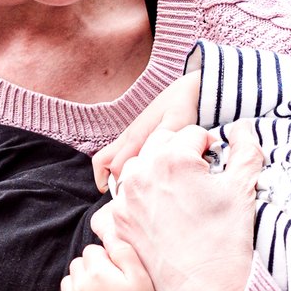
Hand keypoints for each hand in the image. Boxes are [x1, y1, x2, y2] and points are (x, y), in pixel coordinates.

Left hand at [60, 236, 166, 290]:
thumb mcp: (141, 276)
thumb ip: (123, 250)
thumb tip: (108, 232)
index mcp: (97, 272)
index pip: (91, 250)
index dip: (106, 257)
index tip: (118, 271)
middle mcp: (79, 287)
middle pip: (78, 264)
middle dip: (91, 268)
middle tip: (110, 283)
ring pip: (69, 282)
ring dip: (81, 283)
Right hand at [92, 70, 199, 192]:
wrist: (188, 90)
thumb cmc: (184, 106)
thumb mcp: (177, 124)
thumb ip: (163, 140)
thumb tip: (150, 160)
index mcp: (135, 137)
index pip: (114, 168)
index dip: (119, 186)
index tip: (131, 200)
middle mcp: (128, 137)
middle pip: (102, 163)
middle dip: (107, 182)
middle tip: (125, 199)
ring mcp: (130, 136)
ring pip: (108, 158)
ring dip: (112, 175)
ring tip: (129, 191)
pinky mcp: (137, 136)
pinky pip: (119, 155)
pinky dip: (121, 168)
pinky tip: (140, 178)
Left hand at [92, 124, 263, 290]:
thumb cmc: (228, 241)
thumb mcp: (243, 189)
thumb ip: (246, 149)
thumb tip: (240, 127)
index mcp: (173, 158)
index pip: (191, 134)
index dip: (207, 149)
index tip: (214, 168)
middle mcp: (142, 174)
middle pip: (160, 145)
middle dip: (178, 156)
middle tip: (196, 180)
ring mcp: (124, 202)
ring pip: (136, 170)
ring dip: (152, 176)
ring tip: (174, 198)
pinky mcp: (116, 226)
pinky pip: (114, 204)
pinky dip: (128, 207)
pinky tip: (149, 217)